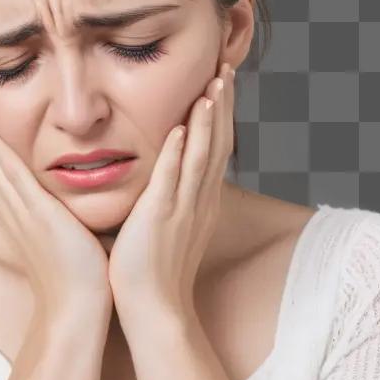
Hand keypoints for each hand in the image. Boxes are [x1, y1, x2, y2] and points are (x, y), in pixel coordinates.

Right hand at [0, 73, 112, 324]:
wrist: (76, 309)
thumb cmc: (82, 279)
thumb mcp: (74, 236)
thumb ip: (73, 216)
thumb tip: (85, 203)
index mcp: (25, 212)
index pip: (1, 166)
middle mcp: (15, 208)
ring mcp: (20, 210)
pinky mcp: (32, 212)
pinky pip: (8, 173)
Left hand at [106, 62, 234, 317]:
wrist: (155, 310)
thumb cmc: (154, 272)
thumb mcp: (168, 227)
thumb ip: (168, 199)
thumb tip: (162, 180)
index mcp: (200, 202)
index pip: (215, 149)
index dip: (220, 115)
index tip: (221, 83)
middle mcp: (199, 201)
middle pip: (217, 143)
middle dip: (223, 104)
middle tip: (226, 68)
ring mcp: (183, 208)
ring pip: (202, 155)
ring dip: (209, 119)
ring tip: (214, 84)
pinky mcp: (161, 218)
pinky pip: (174, 179)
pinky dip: (180, 152)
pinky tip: (182, 126)